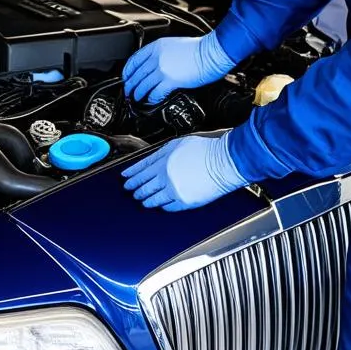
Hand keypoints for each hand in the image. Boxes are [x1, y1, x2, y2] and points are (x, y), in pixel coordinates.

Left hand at [122, 33, 235, 105]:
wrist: (212, 52)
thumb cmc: (201, 49)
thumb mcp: (176, 46)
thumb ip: (164, 54)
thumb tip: (158, 65)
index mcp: (157, 46)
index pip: (135, 59)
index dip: (128, 71)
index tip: (127, 77)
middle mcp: (157, 57)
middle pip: (136, 74)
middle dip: (130, 85)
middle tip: (129, 92)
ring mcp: (163, 69)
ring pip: (143, 84)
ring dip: (138, 94)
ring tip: (137, 99)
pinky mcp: (171, 80)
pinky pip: (156, 92)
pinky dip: (152, 98)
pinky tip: (152, 101)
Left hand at [122, 133, 247, 211]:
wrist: (224, 163)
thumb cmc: (207, 151)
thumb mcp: (180, 142)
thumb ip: (163, 152)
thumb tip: (154, 158)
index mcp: (163, 161)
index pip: (141, 169)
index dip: (131, 173)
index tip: (125, 177)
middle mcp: (165, 177)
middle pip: (144, 185)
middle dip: (135, 188)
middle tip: (130, 189)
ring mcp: (174, 190)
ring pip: (153, 198)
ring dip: (145, 199)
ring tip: (142, 200)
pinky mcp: (184, 202)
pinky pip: (168, 207)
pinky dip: (163, 206)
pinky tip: (160, 205)